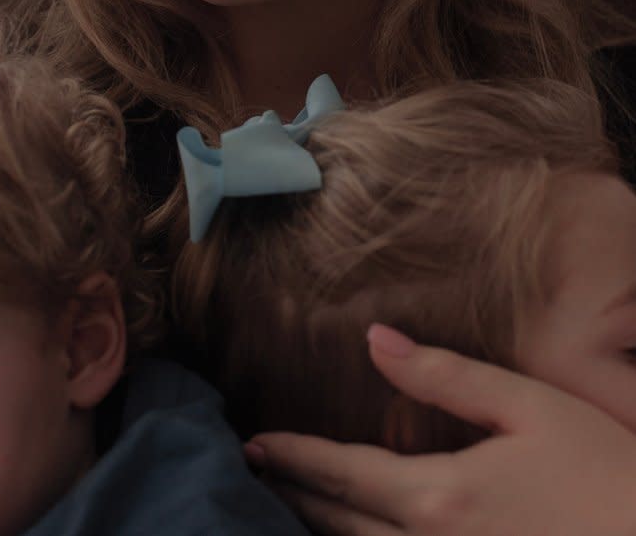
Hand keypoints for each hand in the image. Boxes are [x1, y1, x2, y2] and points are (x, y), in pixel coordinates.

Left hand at [245, 325, 635, 534]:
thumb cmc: (601, 471)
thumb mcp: (528, 408)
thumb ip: (445, 376)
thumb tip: (375, 340)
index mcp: (440, 498)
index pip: (343, 473)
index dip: (295, 456)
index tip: (256, 442)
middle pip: (340, 523)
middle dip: (293, 494)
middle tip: (255, 470)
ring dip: (320, 529)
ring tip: (290, 503)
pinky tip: (356, 535)